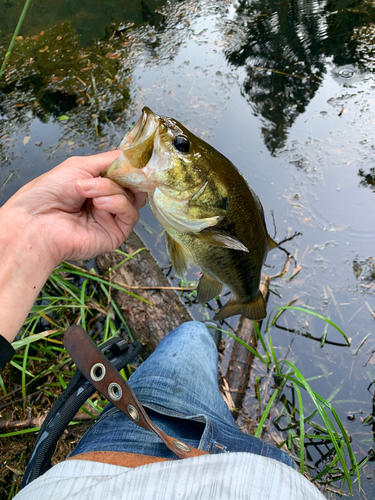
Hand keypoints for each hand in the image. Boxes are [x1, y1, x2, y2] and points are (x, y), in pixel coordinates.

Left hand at [0, 151, 145, 343]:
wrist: (36, 221)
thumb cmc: (49, 193)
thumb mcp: (80, 165)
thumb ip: (110, 160)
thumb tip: (134, 155)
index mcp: (97, 185)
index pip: (125, 174)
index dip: (130, 166)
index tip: (131, 160)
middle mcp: (107, 201)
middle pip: (133, 186)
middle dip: (124, 176)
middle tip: (112, 173)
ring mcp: (112, 218)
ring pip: (131, 198)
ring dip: (110, 189)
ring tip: (85, 190)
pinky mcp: (116, 233)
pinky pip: (130, 214)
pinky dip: (116, 204)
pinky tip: (98, 204)